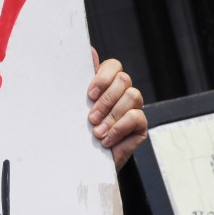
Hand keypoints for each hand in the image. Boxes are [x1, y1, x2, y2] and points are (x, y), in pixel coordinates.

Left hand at [88, 48, 147, 169]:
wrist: (81, 162)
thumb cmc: (76, 132)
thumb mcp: (73, 106)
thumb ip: (80, 79)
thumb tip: (88, 51)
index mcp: (106, 85)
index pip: (114, 66)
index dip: (103, 77)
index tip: (89, 95)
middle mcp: (121, 94)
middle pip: (124, 79)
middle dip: (106, 100)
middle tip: (91, 118)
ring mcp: (133, 109)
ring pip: (133, 96)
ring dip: (112, 116)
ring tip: (97, 132)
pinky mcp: (140, 127)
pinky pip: (137, 117)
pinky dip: (119, 128)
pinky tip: (106, 140)